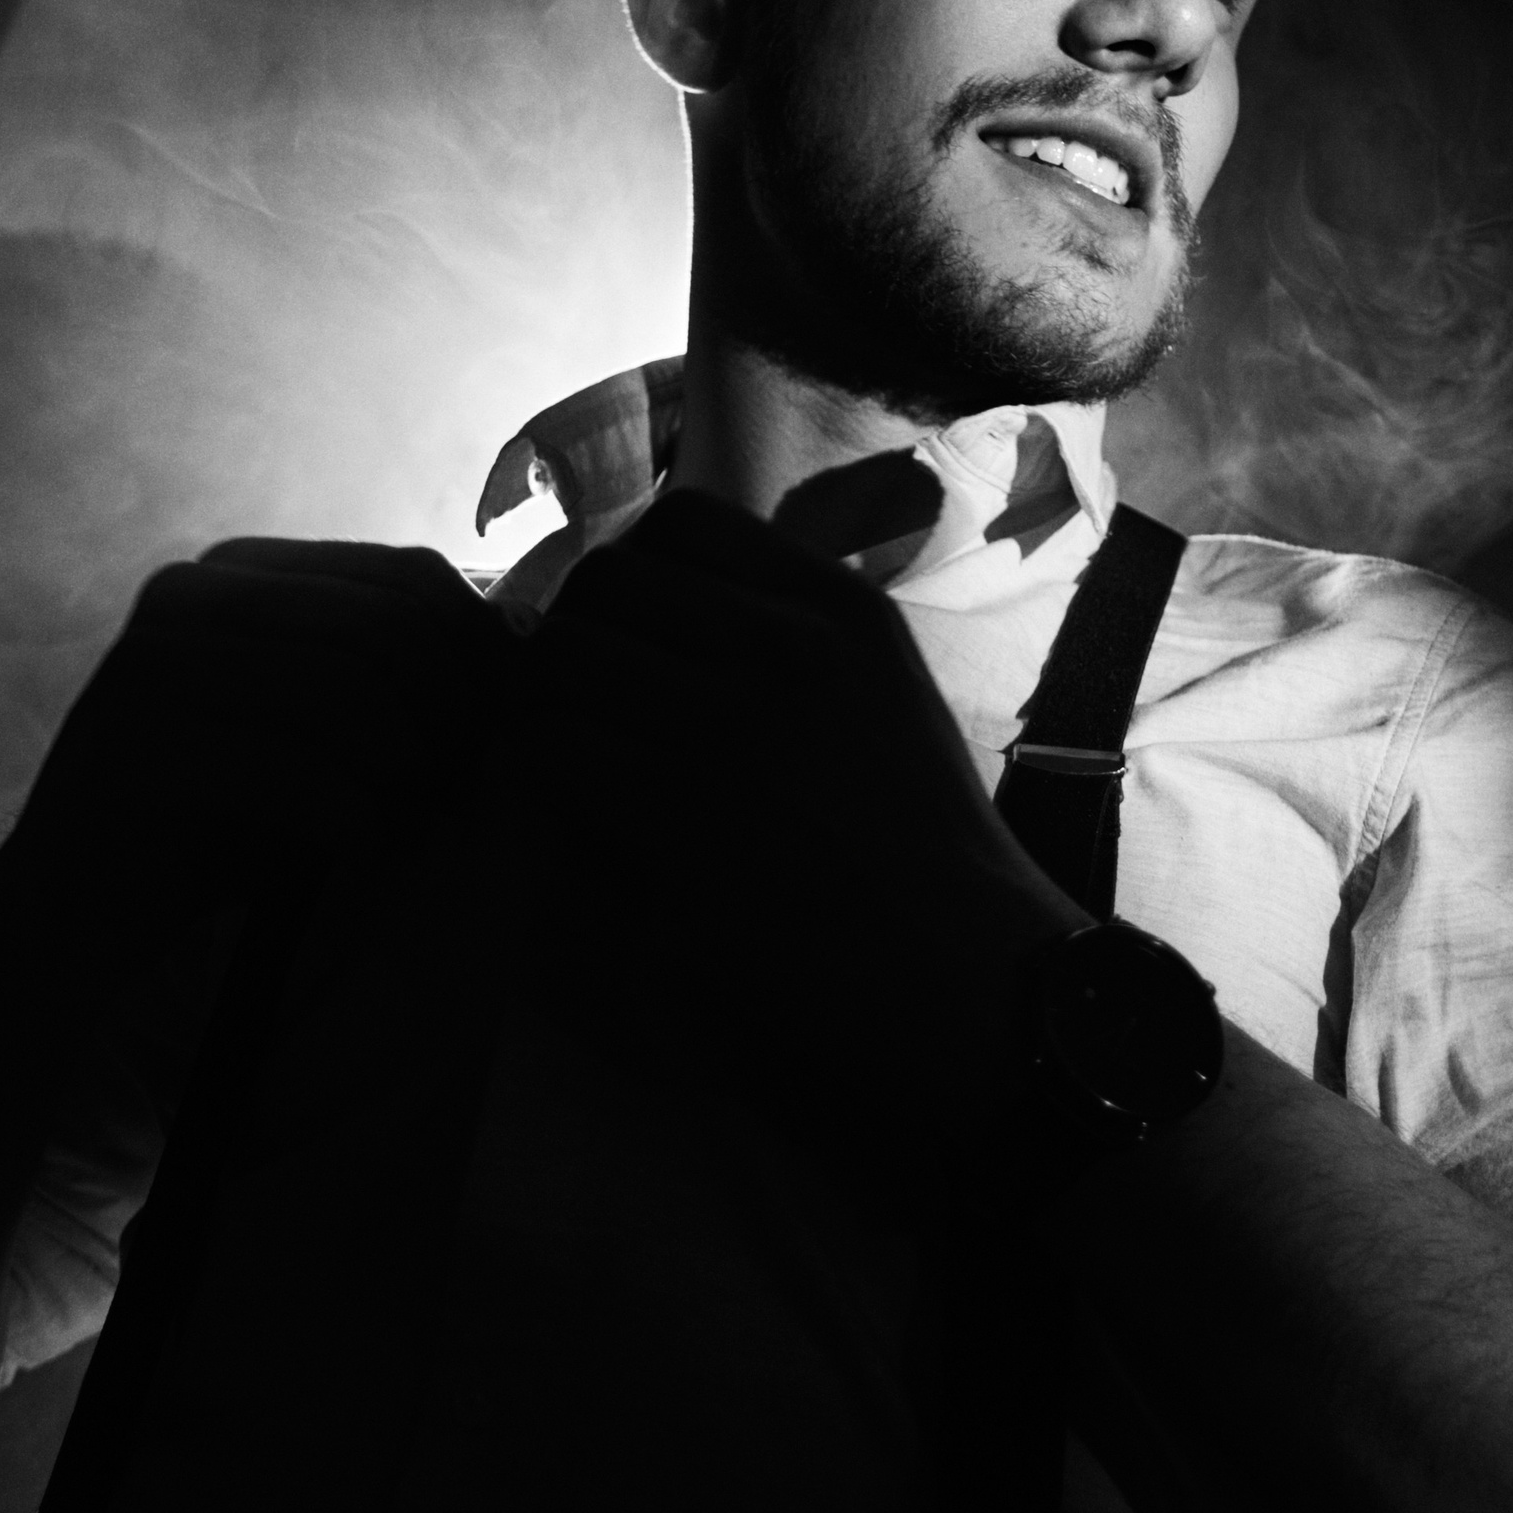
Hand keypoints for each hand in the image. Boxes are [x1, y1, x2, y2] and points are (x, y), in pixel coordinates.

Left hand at [526, 491, 1083, 1127]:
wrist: (968, 989)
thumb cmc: (929, 865)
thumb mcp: (884, 704)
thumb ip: (789, 646)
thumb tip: (662, 623)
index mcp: (842, 612)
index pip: (684, 523)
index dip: (633, 578)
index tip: (629, 639)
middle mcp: (785, 646)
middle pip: (604, 581)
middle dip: (573, 641)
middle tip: (578, 713)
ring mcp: (730, 726)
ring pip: (559, 661)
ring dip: (544, 714)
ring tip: (571, 773)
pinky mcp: (677, 816)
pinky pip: (552, 756)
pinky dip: (544, 788)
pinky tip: (583, 831)